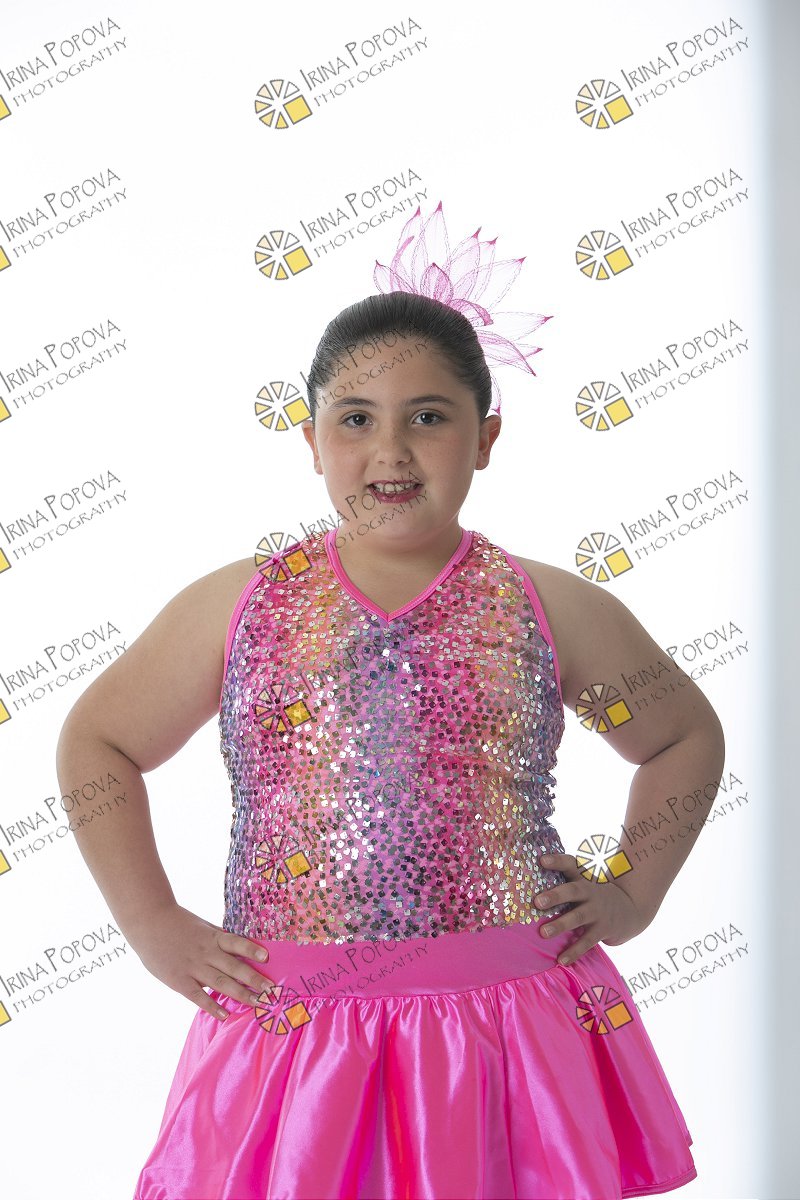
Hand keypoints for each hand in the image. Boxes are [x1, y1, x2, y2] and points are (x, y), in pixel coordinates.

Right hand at [126, 903, 275, 1021]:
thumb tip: (240, 946)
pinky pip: (198, 996)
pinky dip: (212, 1006)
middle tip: (272, 991)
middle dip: (255, 979)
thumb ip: (218, 937)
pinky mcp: (179, 981)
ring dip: (241, 994)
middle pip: (234, 967)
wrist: (148, 923)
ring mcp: (193, 967)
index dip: (252, 950)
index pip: (237, 943)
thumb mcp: (202, 926)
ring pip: (221, 983)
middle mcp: (206, 953)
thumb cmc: (176, 923)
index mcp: (213, 937)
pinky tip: (225, 1014)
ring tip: (258, 1004)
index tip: (268, 958)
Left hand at [536, 853, 651, 965]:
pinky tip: (561, 960)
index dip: (557, 861)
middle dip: (555, 896)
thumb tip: (535, 872)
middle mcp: (590, 893)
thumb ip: (565, 880)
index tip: (542, 860)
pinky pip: (586, 942)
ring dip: (560, 925)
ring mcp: (597, 912)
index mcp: (584, 879)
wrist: (632, 909)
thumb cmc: (597, 896)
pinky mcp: (602, 930)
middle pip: (573, 890)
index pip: (570, 865)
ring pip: (578, 918)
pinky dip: (574, 951)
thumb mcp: (586, 883)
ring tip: (543, 933)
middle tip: (537, 902)